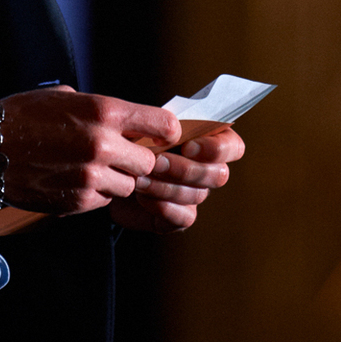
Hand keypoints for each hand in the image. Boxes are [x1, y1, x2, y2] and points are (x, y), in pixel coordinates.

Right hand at [0, 85, 179, 214]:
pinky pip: (104, 201)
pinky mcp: (78, 201)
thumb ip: (102, 110)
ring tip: (91, 168)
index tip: (159, 135)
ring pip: (128, 185)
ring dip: (116, 179)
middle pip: (149, 163)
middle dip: (137, 160)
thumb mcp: (66, 97)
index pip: (162, 124)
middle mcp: (102, 144)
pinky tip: (75, 180)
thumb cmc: (24, 116)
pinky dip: (96, 194)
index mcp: (104, 111)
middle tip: (120, 156)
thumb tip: (129, 121)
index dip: (165, 132)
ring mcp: (91, 176)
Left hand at [109, 126, 245, 233]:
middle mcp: (208, 169)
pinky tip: (141, 196)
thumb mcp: (145, 126)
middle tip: (156, 162)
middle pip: (219, 175)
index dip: (217, 149)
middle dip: (186, 169)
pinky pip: (184, 217)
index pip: (233, 147)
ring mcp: (195, 194)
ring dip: (166, 186)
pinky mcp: (180, 217)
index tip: (187, 146)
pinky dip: (161, 206)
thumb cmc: (131, 141)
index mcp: (208, 140)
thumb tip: (174, 129)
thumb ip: (164, 124)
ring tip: (140, 178)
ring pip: (198, 195)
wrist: (107, 170)